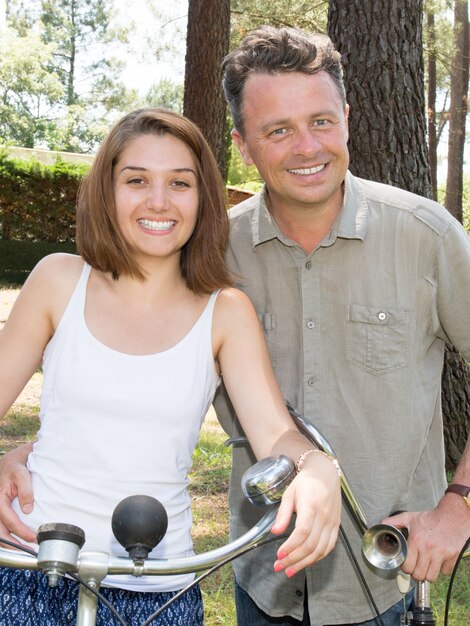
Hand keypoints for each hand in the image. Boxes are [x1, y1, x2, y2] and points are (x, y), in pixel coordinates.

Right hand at [0, 444, 35, 546]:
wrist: (10, 462)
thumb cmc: (15, 466)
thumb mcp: (22, 474)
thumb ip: (25, 491)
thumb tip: (28, 510)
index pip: (9, 522)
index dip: (21, 532)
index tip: (33, 538)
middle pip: (0, 533)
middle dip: (12, 545)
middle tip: (27, 551)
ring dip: (9, 542)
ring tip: (22, 549)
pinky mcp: (0, 511)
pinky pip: (1, 526)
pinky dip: (7, 535)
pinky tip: (16, 540)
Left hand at [270, 452, 340, 575]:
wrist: (325, 474)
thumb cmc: (305, 483)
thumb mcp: (289, 494)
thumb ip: (283, 514)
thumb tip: (275, 532)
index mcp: (311, 506)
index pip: (302, 532)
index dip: (290, 546)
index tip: (278, 555)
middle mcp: (324, 516)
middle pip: (310, 545)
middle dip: (293, 559)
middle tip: (279, 566)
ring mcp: (332, 523)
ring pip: (320, 550)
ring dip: (304, 563)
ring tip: (290, 570)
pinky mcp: (336, 526)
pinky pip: (328, 547)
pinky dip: (317, 558)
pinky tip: (306, 562)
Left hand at [382, 495, 469, 580]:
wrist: (452, 515)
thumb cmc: (430, 518)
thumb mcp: (409, 518)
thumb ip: (393, 522)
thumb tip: (380, 525)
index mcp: (416, 541)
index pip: (407, 566)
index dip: (405, 567)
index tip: (407, 564)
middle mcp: (428, 549)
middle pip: (419, 575)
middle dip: (416, 573)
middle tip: (416, 567)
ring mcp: (441, 554)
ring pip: (431, 577)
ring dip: (428, 574)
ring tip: (426, 566)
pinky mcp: (452, 557)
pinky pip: (445, 572)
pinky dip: (441, 569)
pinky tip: (438, 561)